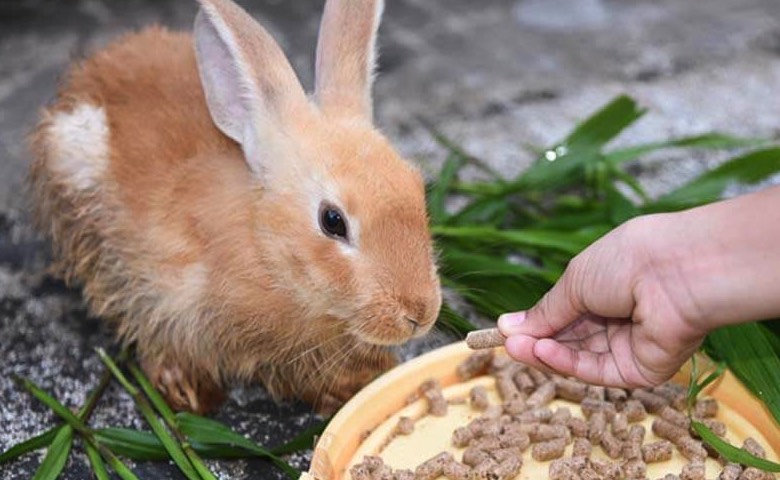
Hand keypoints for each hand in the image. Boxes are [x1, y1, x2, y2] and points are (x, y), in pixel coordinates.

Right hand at [498, 214, 709, 387]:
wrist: (678, 272)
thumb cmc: (627, 261)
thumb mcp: (575, 281)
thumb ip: (545, 311)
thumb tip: (507, 326)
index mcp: (605, 288)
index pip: (564, 313)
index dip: (535, 323)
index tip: (505, 331)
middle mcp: (618, 318)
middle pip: (568, 338)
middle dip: (536, 341)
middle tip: (506, 344)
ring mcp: (629, 345)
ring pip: (579, 357)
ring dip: (546, 353)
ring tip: (516, 348)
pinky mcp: (639, 369)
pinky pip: (597, 369)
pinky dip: (567, 363)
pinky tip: (543, 351)